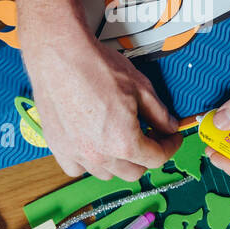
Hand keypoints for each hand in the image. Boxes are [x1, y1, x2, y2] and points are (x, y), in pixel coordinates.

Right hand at [22, 28, 183, 180]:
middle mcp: (99, 155)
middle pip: (134, 172)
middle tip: (148, 135)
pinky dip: (88, 162)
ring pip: (107, 173)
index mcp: (124, 142)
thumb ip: (159, 114)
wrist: (59, 55)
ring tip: (119, 138)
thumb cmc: (95, 67)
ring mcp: (76, 154)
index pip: (156, 158)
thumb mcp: (140, 87)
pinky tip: (93, 143)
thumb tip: (169, 126)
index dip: (170, 146)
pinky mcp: (58, 148)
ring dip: (118, 160)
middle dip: (146, 155)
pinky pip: (77, 168)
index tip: (171, 138)